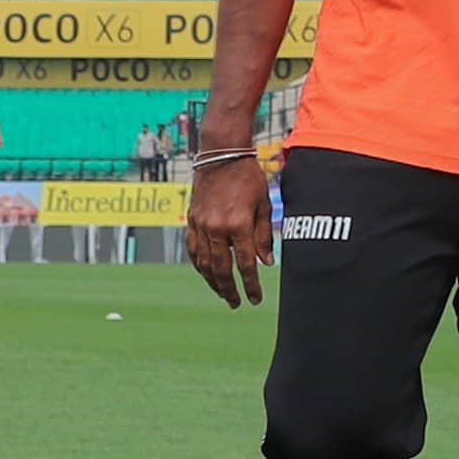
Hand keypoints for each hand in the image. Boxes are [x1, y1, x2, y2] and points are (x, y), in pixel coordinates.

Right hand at [187, 151, 271, 305]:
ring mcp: (201, 225)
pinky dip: (200, 265)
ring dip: (213, 282)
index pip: (245, 264)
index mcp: (238, 225)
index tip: (256, 299)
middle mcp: (217, 228)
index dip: (251, 285)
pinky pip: (193, 250)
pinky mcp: (192, 221)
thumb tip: (267, 262)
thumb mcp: (263, 204)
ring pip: (204, 263)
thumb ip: (264, 235)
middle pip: (221, 269)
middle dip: (230, 290)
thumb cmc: (248, 177)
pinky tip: (206, 274)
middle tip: (237, 303)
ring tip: (223, 294)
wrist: (221, 155)